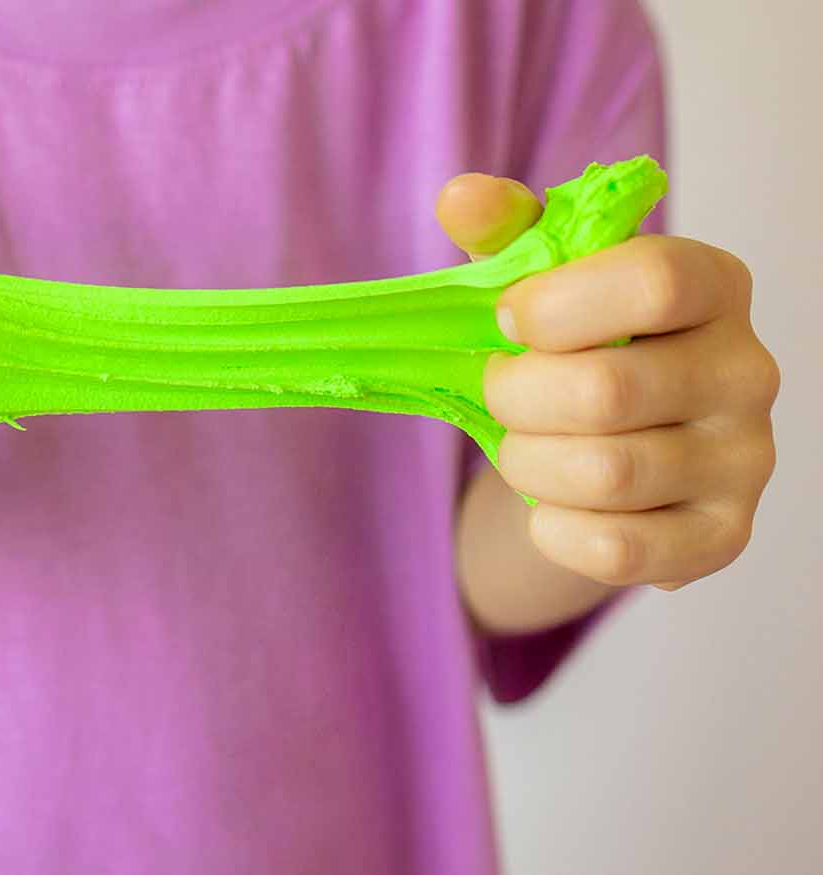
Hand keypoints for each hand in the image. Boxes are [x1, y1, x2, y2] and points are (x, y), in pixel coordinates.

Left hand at [439, 173, 779, 591]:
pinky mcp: (721, 536)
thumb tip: (460, 196)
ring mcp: (745, 460)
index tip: (508, 319)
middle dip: (517, 397)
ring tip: (519, 448)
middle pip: (609, 390)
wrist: (599, 449)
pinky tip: (550, 506)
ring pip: (607, 475)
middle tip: (499, 394)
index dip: (558, 304)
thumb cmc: (573, 348)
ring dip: (528, 464)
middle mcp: (748, 370)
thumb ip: (506, 231)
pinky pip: (617, 549)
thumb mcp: (540, 280)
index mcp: (715, 286)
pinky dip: (555, 530)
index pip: (655, 280)